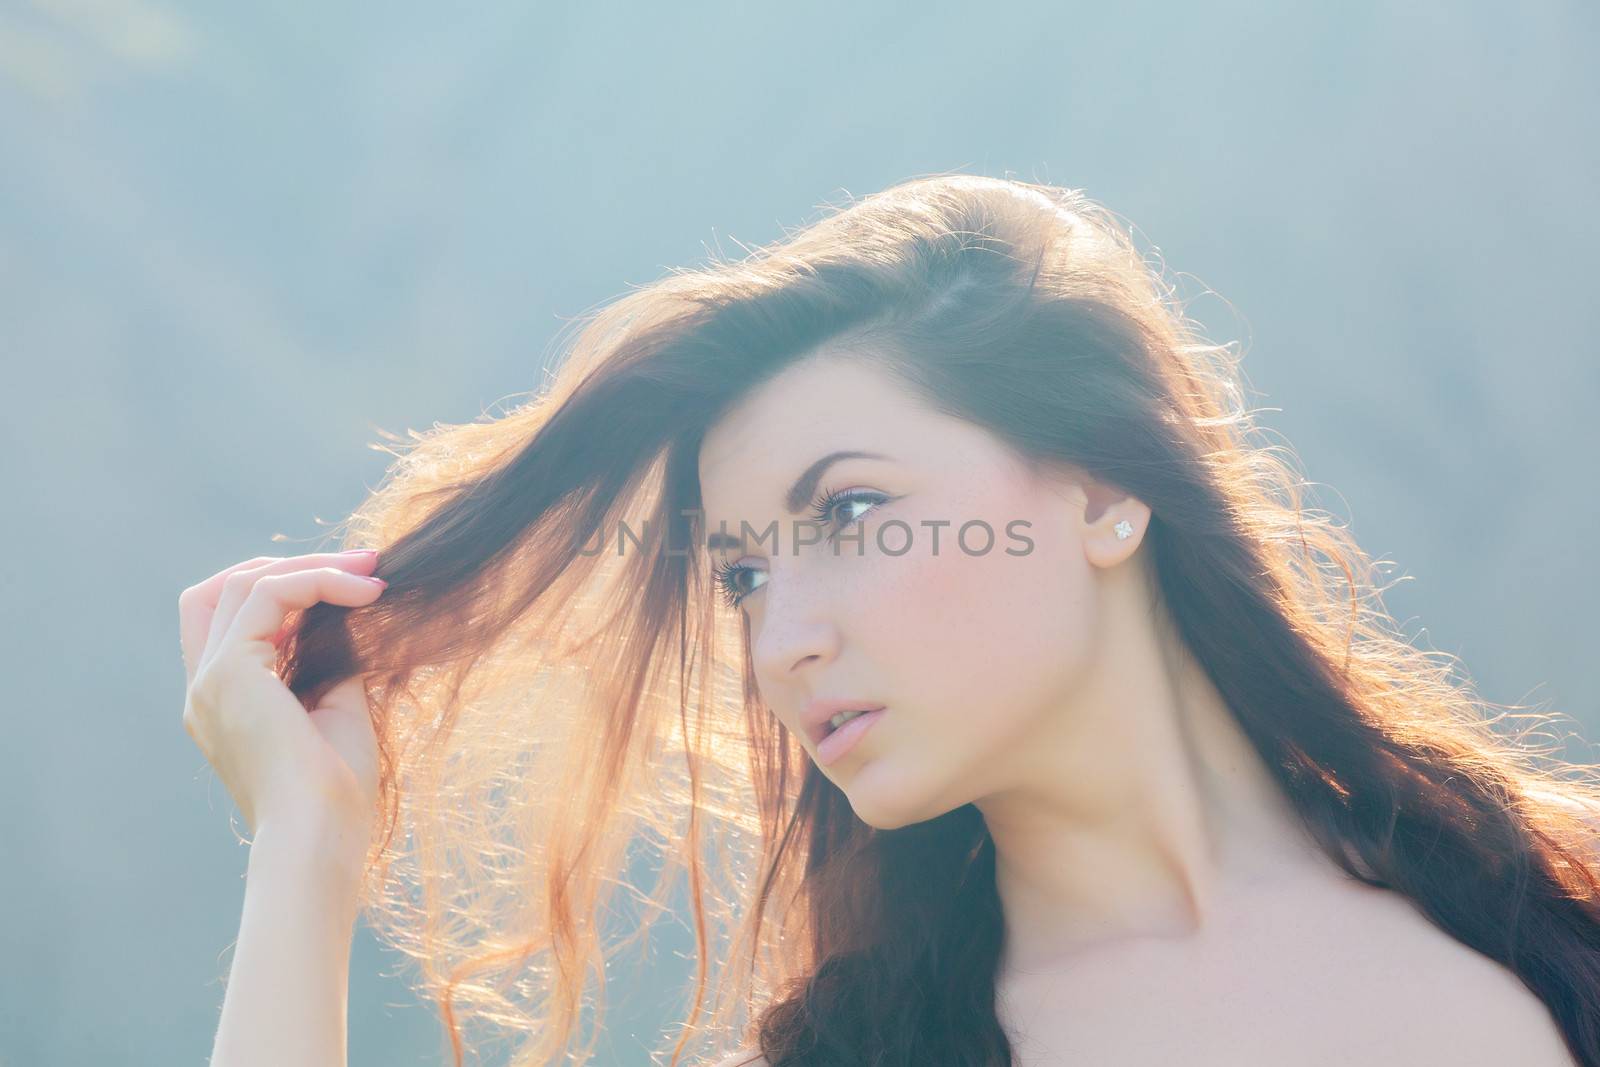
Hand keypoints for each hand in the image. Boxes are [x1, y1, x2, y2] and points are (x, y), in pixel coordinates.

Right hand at [179, 551, 386, 859]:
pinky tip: (366, 592)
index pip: (231, 618)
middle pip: (225, 588)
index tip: (355, 585)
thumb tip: (352, 609)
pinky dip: (318, 581)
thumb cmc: (337, 793)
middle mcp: (206, 687)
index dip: (286, 589)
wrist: (321, 838)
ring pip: (244, 581)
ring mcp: (210, 679)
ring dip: (314, 566)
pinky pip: (268, 594)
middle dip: (296, 565)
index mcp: (225, 702)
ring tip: (372, 572)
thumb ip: (333, 659)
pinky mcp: (229, 672)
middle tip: (364, 564)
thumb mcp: (338, 709)